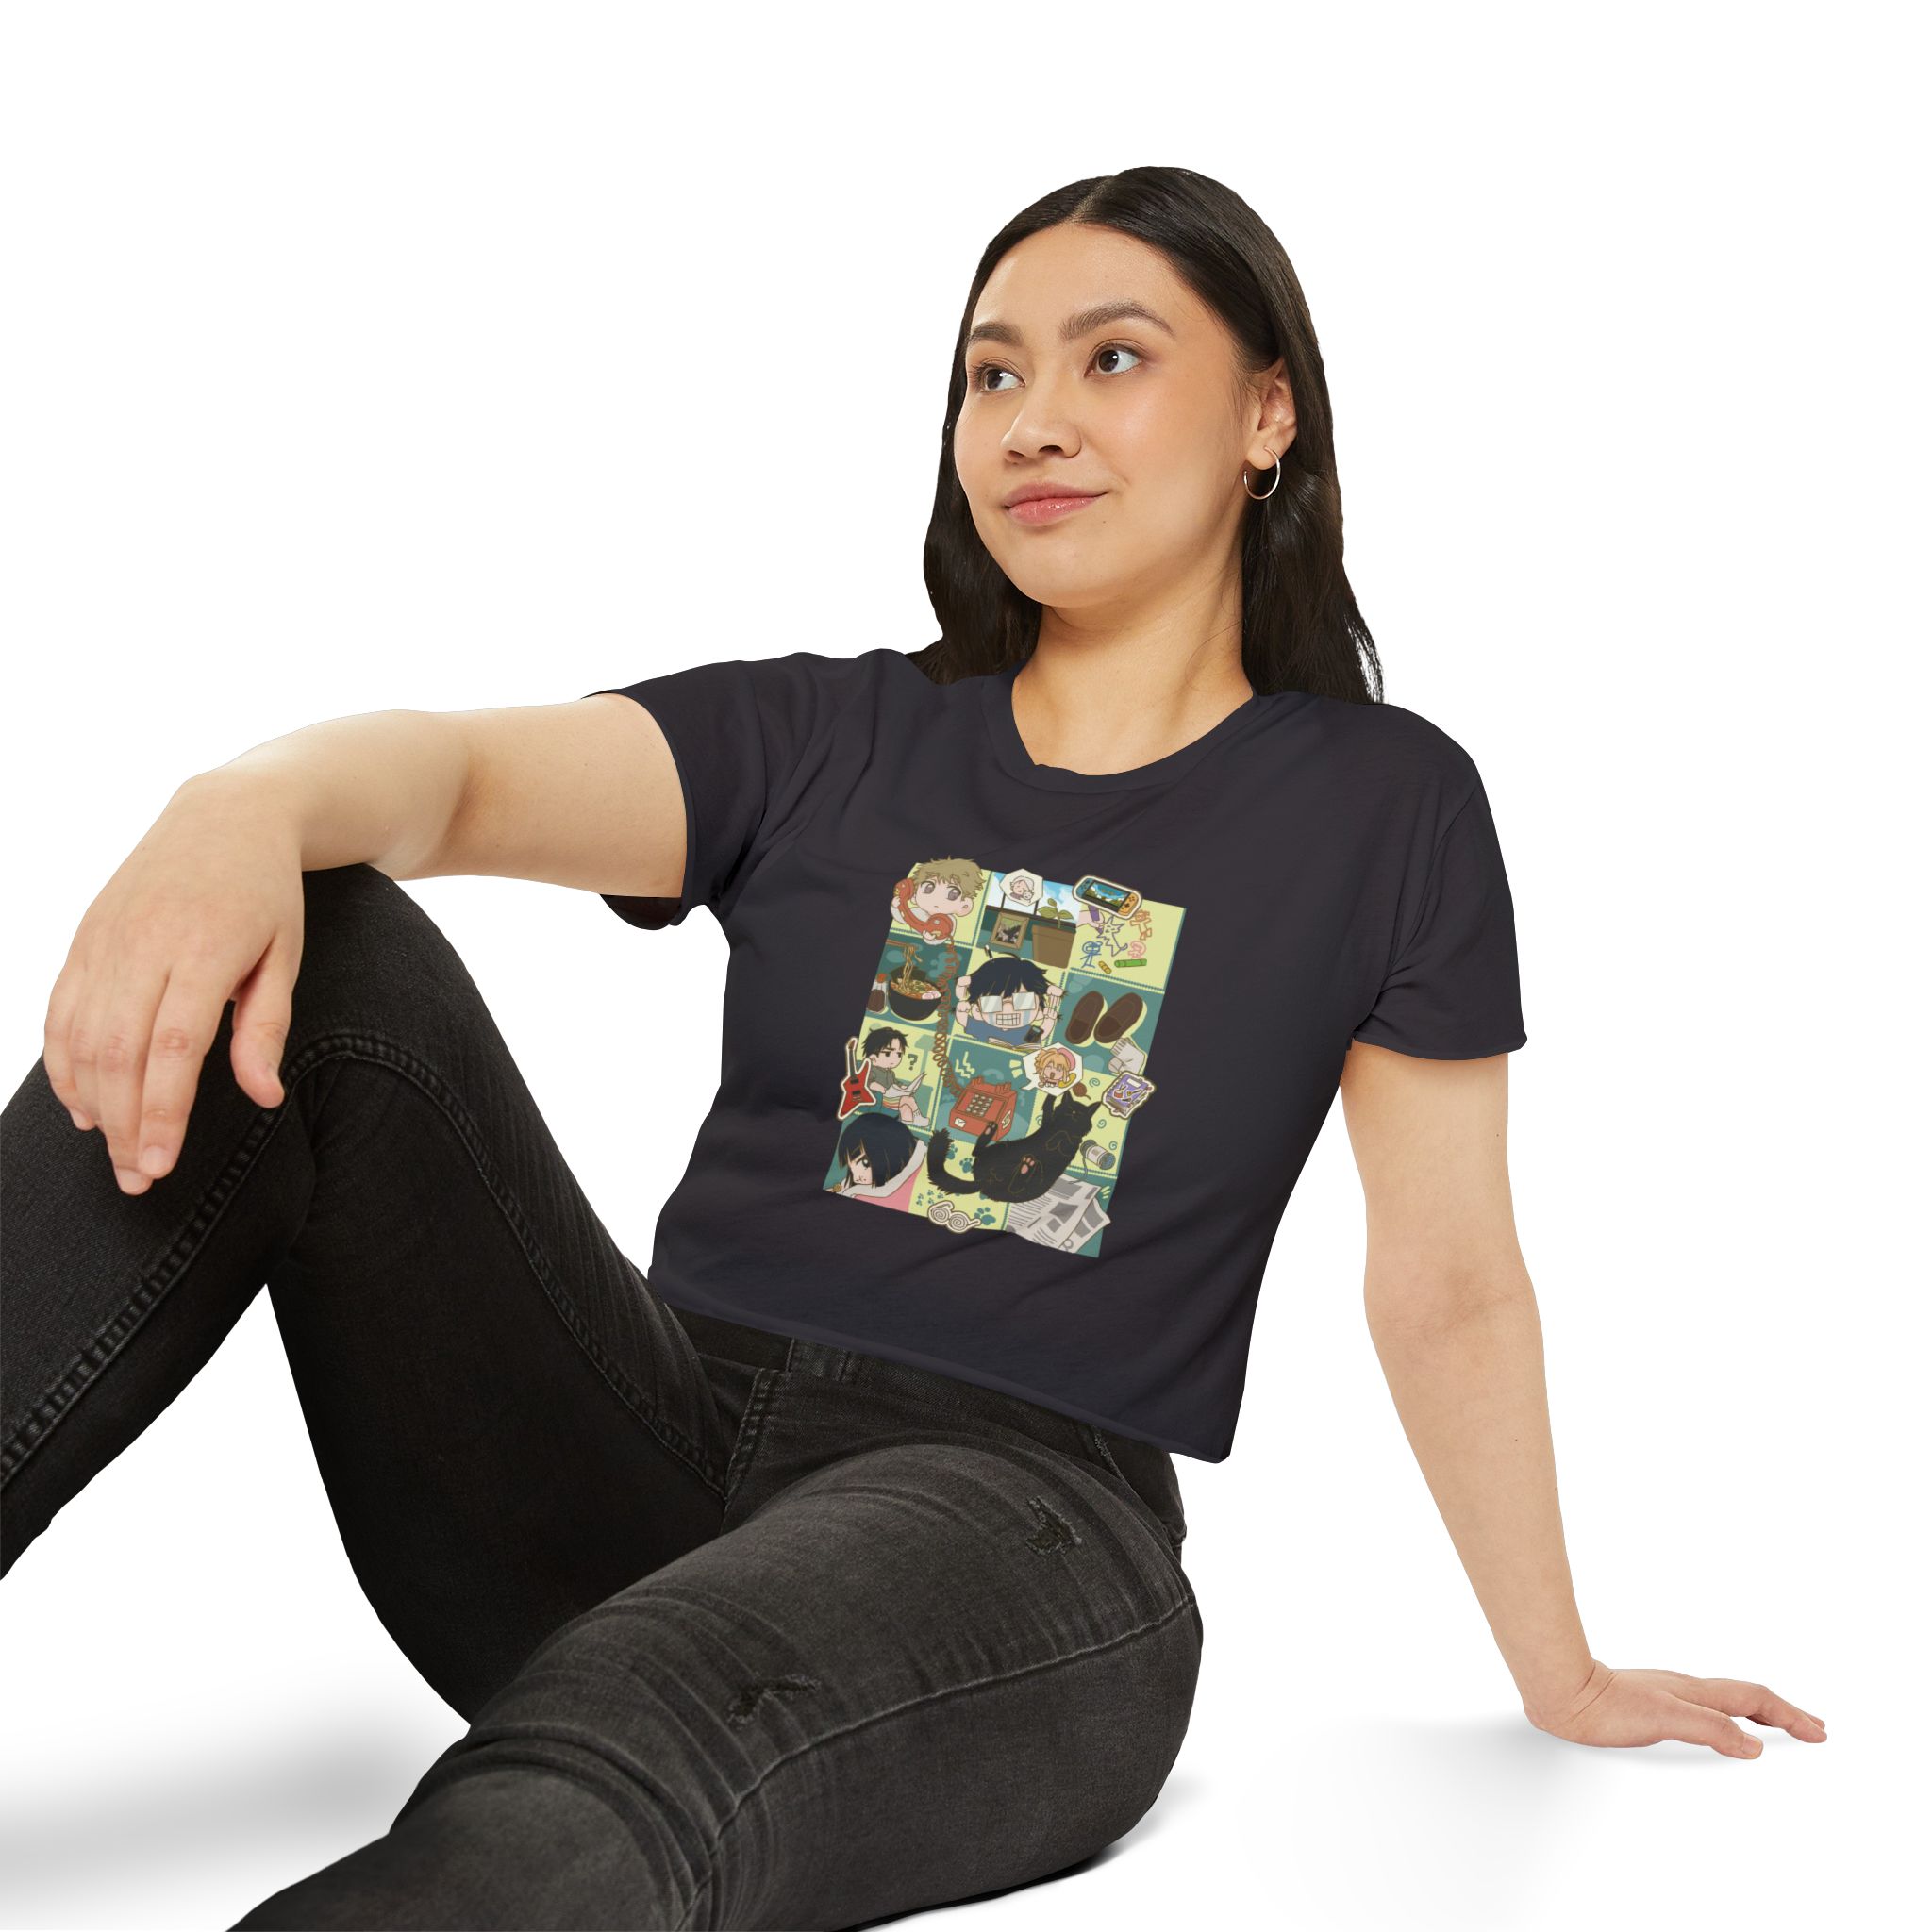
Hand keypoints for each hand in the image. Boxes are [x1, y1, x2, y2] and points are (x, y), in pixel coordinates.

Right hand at [43, 775, 306, 1194]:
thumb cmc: (267, 894)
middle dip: (122, 1123)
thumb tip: (264, 1098)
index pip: (173, 1048)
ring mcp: (106, 939)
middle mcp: (144, 943)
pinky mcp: (84, 938)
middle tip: (137, 1179)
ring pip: (81, 1036)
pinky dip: (63, 1062)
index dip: (160, 1112)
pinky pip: (60, 1010)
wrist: (225, 815)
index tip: (160, 1165)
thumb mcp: (285, 954)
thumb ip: (267, 1027)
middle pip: (119, 1051)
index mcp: (204, 948)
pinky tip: (81, 1104)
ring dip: (90, 1101)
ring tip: (112, 1151)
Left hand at [1527, 1660, 1826, 1757]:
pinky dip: (1725, 1716)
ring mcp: (1668, 1693)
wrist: (1562, 1692)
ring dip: (1756, 1712)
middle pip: (1746, 1697)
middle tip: (1811, 1727)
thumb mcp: (1665, 1719)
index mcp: (1696, 1692)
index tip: (1819, 1732)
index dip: (1790, 1717)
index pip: (1754, 1700)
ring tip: (1774, 1724)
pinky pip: (1702, 1708)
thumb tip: (1754, 1746)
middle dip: (1782, 1713)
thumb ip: (1710, 1729)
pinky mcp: (1649, 1702)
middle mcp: (1686, 1689)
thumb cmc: (1605, 1705)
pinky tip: (1715, 1724)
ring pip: (1724, 1700)